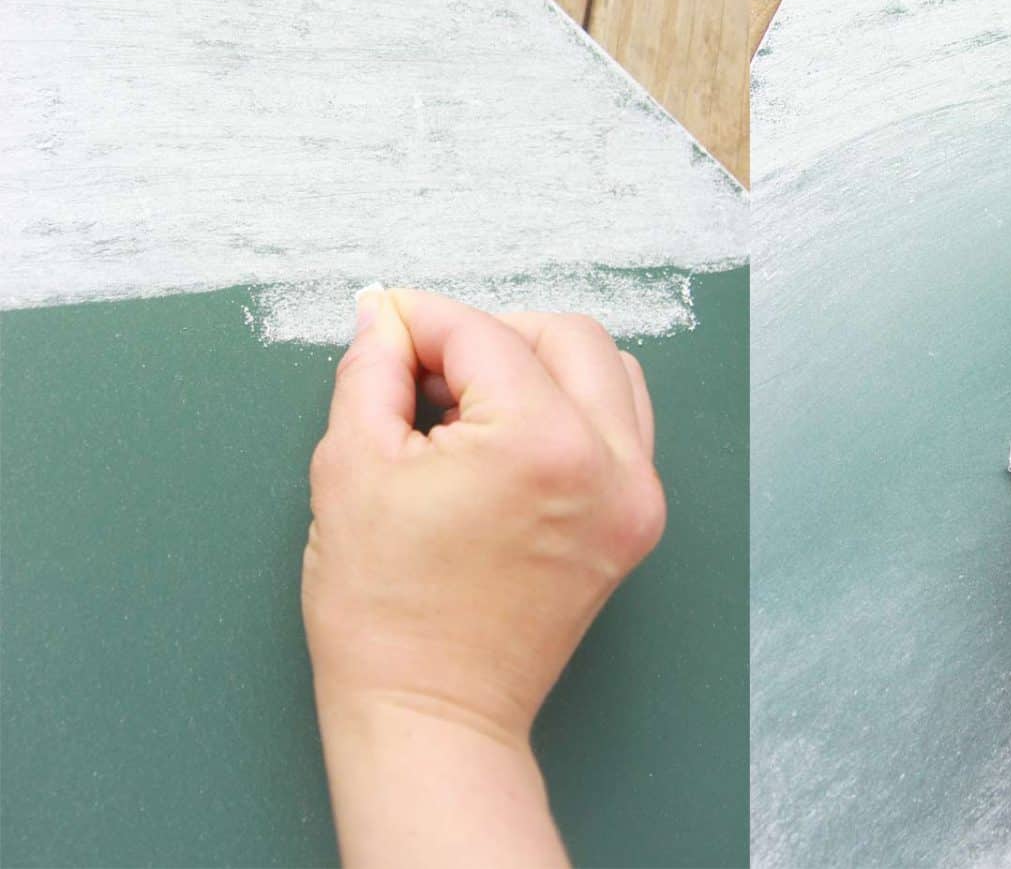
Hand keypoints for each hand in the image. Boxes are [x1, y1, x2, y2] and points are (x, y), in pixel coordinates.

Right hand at [302, 287, 663, 866]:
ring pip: (608, 373)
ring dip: (540, 365)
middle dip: (489, 336)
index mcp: (541, 444)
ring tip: (472, 406)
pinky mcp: (637, 523)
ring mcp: (635, 496)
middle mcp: (609, 463)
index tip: (388, 327)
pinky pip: (623, 427)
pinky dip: (574, 409)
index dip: (422, 324)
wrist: (433, 714)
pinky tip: (512, 438)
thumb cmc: (383, 612)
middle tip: (428, 370)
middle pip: (564, 337)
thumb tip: (387, 319)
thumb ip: (372, 372)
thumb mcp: (350, 468)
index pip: (484, 336)